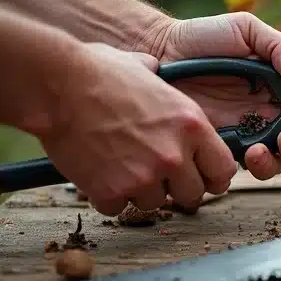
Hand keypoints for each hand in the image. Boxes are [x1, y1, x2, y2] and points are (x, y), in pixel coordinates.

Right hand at [41, 43, 238, 215]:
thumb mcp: (150, 74)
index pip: (224, 170)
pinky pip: (118, 208)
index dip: (212, 175)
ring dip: (139, 191)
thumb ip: (168, 91)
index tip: (200, 175)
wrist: (56, 86)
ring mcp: (144, 177)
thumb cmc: (99, 72)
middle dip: (175, 187)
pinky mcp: (111, 191)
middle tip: (155, 173)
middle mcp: (174, 155)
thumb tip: (162, 77)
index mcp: (193, 126)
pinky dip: (107, 196)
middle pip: (193, 195)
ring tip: (120, 164)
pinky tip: (97, 172)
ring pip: (155, 203)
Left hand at [150, 12, 280, 179]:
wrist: (160, 49)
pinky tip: (243, 151)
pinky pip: (238, 166)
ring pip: (272, 162)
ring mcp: (243, 133)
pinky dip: (247, 166)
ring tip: (261, 149)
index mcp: (280, 91)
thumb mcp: (248, 30)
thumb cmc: (204, 37)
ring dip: (275, 161)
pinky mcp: (218, 145)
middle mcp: (266, 116)